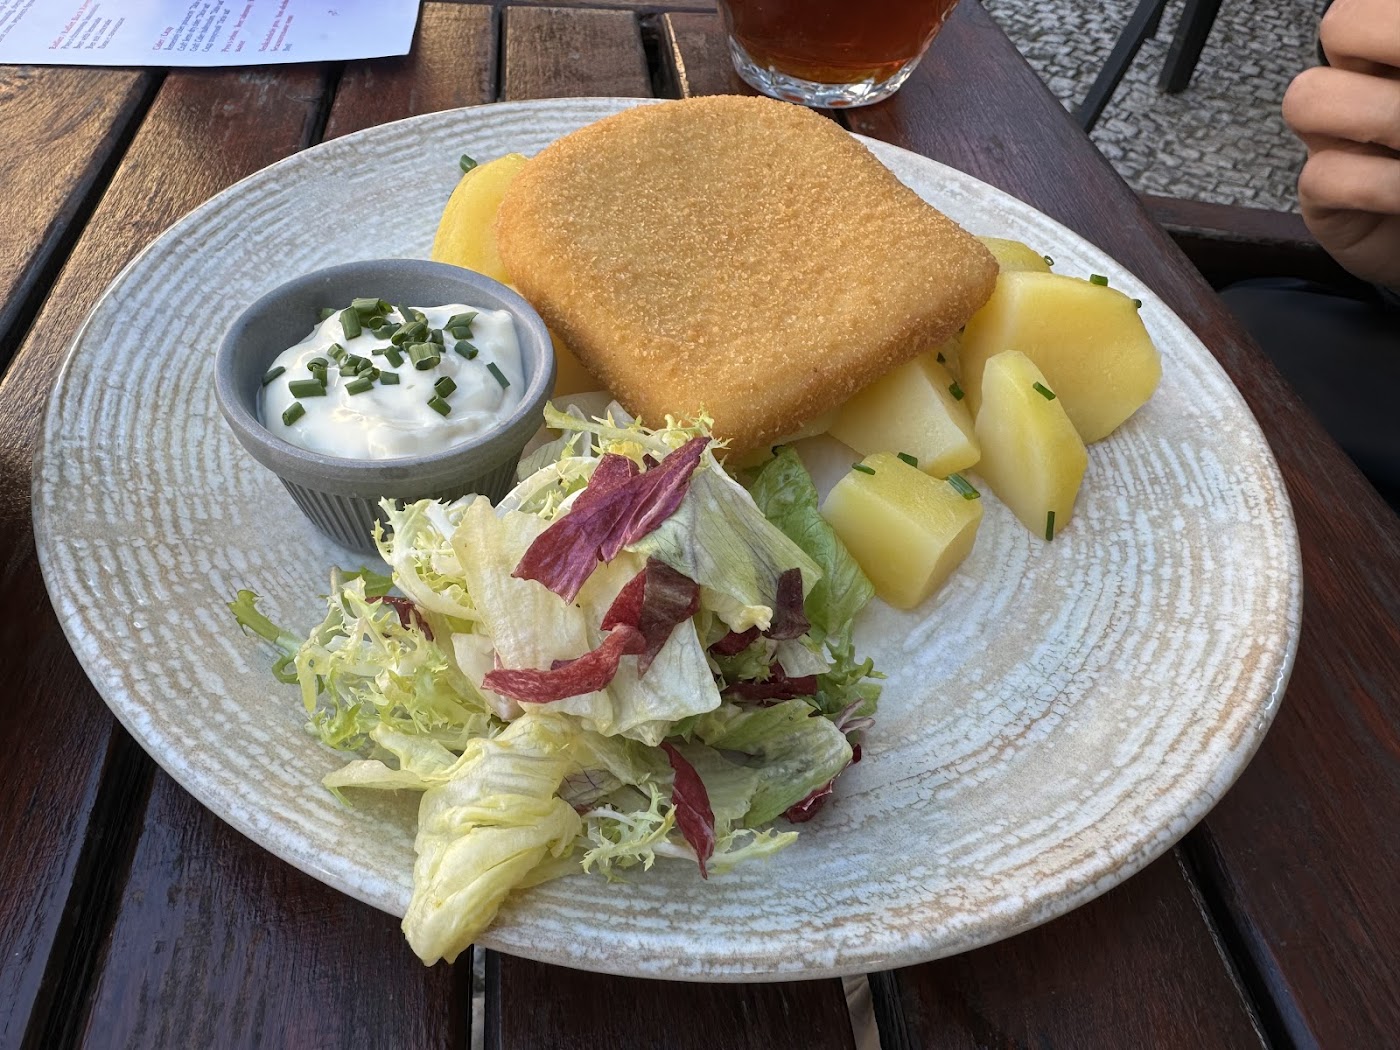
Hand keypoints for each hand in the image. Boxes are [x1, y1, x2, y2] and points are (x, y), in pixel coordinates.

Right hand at [1282, 0, 1399, 290]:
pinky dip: (1379, 185)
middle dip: (1387, 43)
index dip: (1394, 19)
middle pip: (1340, 25)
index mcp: (1394, 50)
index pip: (1372, 8)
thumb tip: (1398, 90)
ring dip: (1382, 116)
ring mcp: (1336, 137)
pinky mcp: (1323, 195)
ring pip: (1309, 98)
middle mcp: (1364, 82)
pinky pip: (1323, 174)